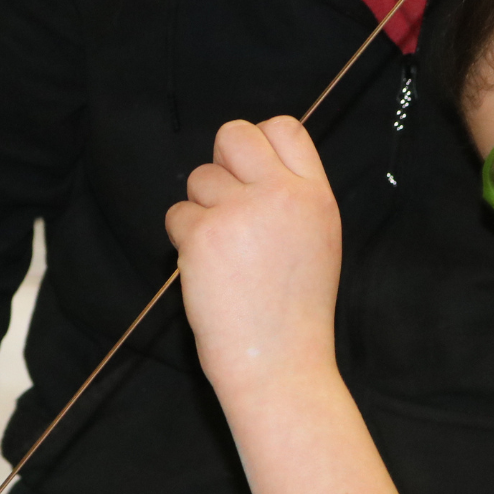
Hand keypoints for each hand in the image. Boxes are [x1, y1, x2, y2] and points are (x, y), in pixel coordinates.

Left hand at [166, 117, 341, 399]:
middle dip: (221, 161)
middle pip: (235, 135)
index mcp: (316, 197)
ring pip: (199, 179)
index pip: (285, 128)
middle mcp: (281, 196)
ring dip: (201, 211)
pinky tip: (208, 273)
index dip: (260, 144)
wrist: (279, 365)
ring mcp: (241, 212)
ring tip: (224, 256)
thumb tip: (252, 167)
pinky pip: (177, 215)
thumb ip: (292, 199)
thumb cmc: (295, 314)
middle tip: (225, 203)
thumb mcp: (317, 242)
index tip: (251, 174)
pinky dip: (184, 242)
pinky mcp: (204, 235)